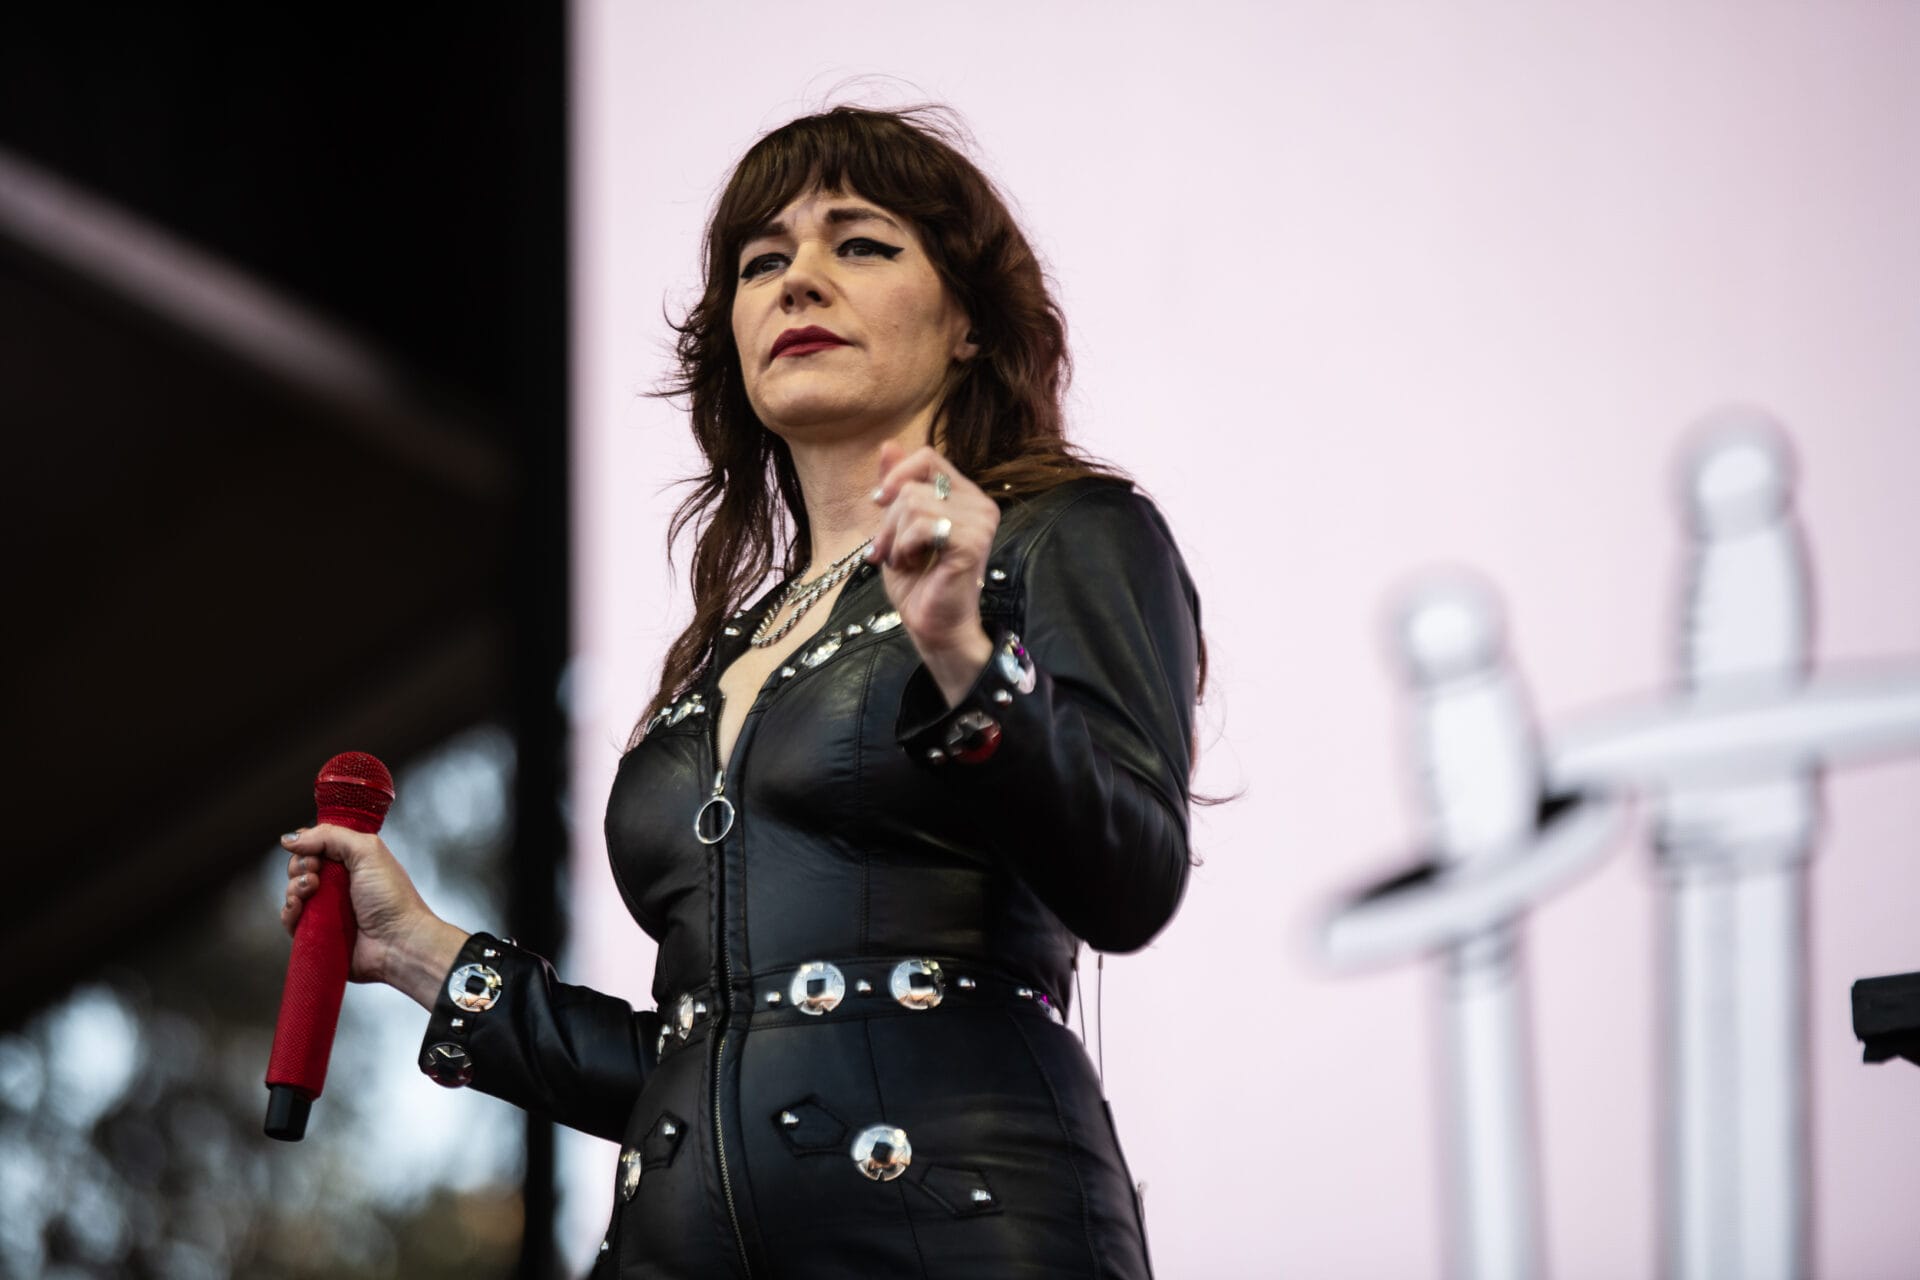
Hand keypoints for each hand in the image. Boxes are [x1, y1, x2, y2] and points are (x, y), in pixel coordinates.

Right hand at [280, 825, 466, 1008]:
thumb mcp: (367, 851)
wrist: (398, 943)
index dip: (307, 845)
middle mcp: (339, 883)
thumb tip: (290, 838)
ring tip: (311, 890)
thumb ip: (329, 836)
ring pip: (293, 892)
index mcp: (353, 861)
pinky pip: (291, 919)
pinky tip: (298, 907)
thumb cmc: (391, 898)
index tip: (314, 852)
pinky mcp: (318, 932)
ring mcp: (327, 908)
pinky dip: (290, 911)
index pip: (316, 845)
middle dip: (300, 866)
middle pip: (301, 867)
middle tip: (315, 871)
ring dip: (294, 887)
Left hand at [868, 441, 997, 703]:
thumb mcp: (897, 526)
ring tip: (903, 560)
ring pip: (913, 503)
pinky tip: (914, 564)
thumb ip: (896, 487)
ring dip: (895, 538)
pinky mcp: (972, 542)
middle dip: (888, 520)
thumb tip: (888, 443)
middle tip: (890, 551)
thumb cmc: (918, 581)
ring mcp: (980, 522)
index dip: (896, 475)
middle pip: (913, 483)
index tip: (879, 503)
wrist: (932, 626)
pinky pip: (922, 524)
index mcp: (964, 495)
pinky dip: (905, 547)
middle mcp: (979, 503)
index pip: (927, 456)